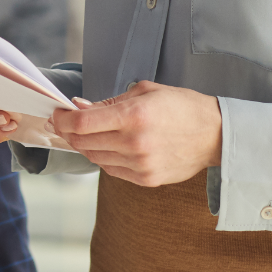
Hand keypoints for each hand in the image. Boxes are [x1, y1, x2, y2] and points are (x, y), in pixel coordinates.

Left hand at [52, 81, 221, 187]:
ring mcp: (140, 165)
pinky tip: (109, 146)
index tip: (57, 114)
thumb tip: (79, 107)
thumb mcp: (145, 91)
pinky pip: (111, 170)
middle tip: (65, 123)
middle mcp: (135, 143)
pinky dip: (104, 158)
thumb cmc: (181, 107)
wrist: (214, 135)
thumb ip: (110, 101)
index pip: (83, 123)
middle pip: (83, 143)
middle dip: (69, 132)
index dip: (63, 119)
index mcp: (134, 116)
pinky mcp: (146, 180)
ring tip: (89, 134)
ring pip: (94, 158)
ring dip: (85, 146)